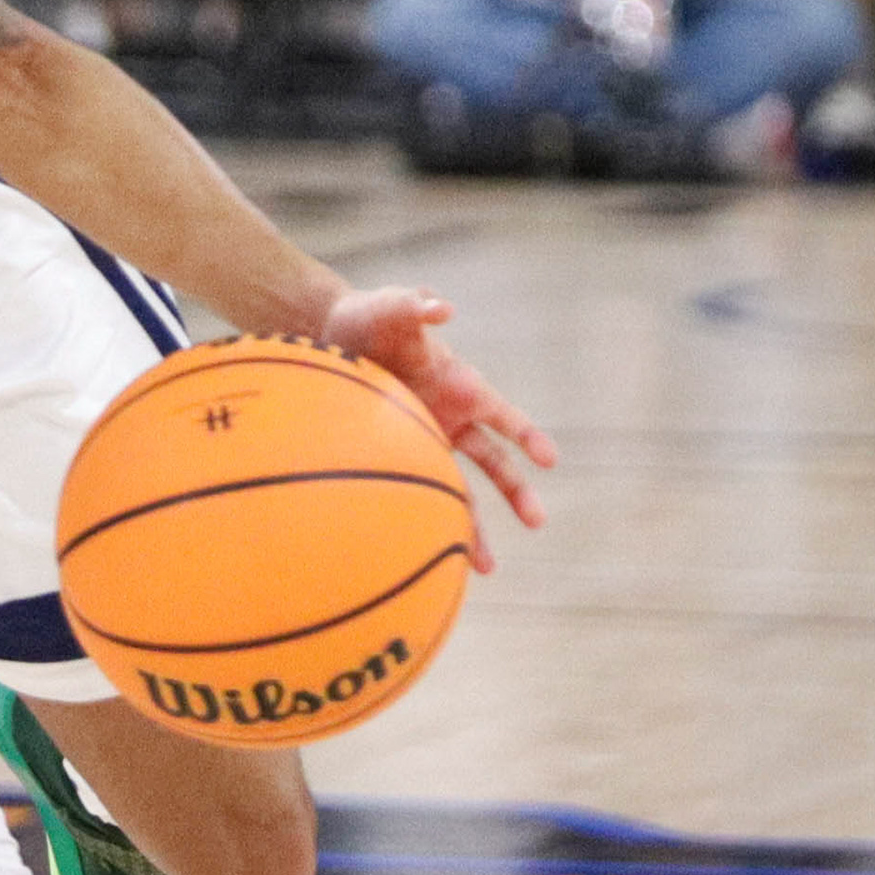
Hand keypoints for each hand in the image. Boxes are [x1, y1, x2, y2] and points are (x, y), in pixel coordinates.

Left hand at [315, 286, 554, 561]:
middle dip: (517, 492)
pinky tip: (434, 555)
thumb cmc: (365, 317)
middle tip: (538, 522)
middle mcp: (452, 416)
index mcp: (460, 385)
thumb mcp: (388, 307)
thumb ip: (413, 306)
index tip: (549, 459)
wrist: (326, 334)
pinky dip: (429, 522)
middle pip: (495, 462)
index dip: (527, 435)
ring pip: (461, 490)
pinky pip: (420, 492)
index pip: (503, 415)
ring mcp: (428, 439)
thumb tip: (440, 306)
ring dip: (477, 527)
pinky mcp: (400, 454)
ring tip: (486, 569)